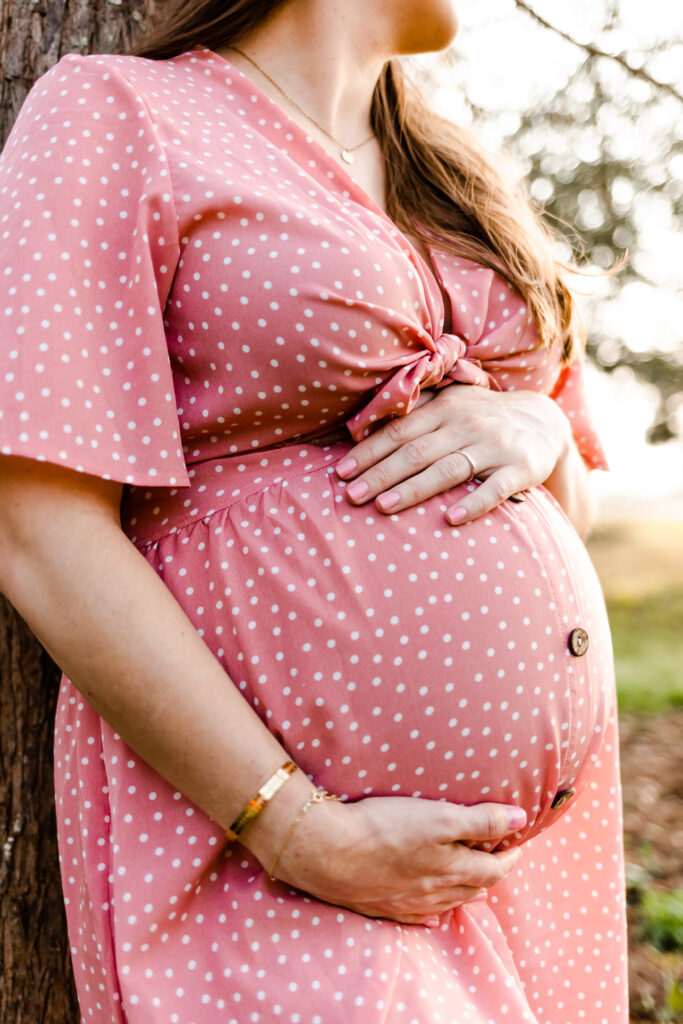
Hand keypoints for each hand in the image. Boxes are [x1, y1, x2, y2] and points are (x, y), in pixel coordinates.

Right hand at [271, 795, 525, 924]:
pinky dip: (433, 907)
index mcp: (453, 871)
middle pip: (473, 887)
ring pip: (447, 902)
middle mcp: (434, 893)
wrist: (327, 852)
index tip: (516, 843)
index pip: (495, 868)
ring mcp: (407, 903)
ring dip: (465, 891)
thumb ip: (482, 820)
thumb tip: (521, 820)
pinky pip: (418, 914)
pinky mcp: (382, 905)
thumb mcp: (439, 817)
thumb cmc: (384, 829)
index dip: (510, 854)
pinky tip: (431, 907)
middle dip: (490, 873)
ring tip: (474, 884)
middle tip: (498, 859)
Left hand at [336, 384, 572, 525]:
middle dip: (380, 474)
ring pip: (448, 469)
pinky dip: (473, 504)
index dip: (369, 452)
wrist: (546, 423)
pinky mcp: (521, 469)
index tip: (341, 472)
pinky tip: (449, 520)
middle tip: (351, 496)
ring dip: (414, 489)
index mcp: (446, 407)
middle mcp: (468, 423)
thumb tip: (362, 425)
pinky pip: (495, 489)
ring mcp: (496, 446)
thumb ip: (416, 412)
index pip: (399, 431)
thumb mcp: (452, 404)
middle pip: (417, 452)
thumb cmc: (483, 418)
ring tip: (383, 507)